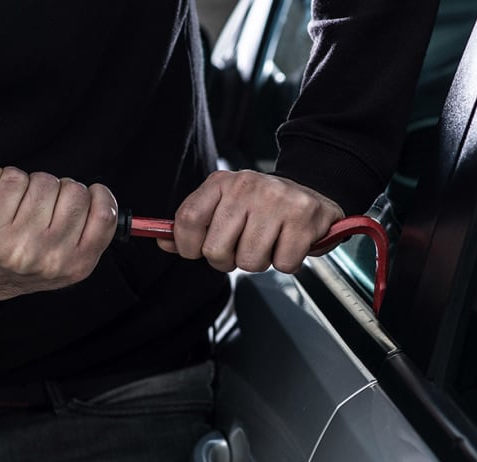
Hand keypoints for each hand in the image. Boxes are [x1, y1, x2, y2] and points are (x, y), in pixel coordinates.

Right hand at [0, 159, 117, 300]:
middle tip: (30, 205)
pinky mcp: (82, 263)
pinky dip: (102, 199)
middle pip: (46, 183)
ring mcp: (56, 259)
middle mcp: (23, 252)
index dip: (10, 179)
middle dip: (38, 186)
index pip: (12, 178)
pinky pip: (104, 215)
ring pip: (74, 193)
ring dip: (64, 192)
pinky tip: (89, 198)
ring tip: (51, 208)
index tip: (7, 196)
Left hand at [160, 170, 344, 272]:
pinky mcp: (304, 217)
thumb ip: (195, 225)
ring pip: (249, 262)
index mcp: (221, 182)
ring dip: (260, 262)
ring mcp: (277, 200)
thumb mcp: (224, 206)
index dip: (188, 246)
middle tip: (244, 247)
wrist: (312, 191)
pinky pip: (283, 263)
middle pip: (216, 251)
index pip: (188, 219)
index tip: (198, 252)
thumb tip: (164, 242)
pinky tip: (290, 243)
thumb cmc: (263, 206)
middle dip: (229, 260)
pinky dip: (287, 261)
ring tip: (270, 242)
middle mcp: (247, 187)